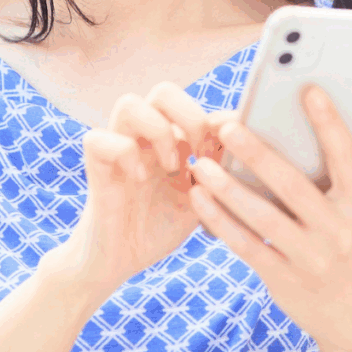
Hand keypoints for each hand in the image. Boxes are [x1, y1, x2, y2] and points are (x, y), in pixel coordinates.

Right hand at [58, 82, 238, 292]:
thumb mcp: (202, 197)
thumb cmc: (160, 226)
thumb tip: (256, 147)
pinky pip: (98, 138)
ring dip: (157, 131)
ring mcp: (119, 148)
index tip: (235, 147)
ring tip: (171, 165)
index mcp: (172, 138)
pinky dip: (124, 154)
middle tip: (200, 152)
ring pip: (129, 103)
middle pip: (163, 90)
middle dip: (189, 115)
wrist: (120, 261)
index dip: (219, 118)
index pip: (195, 104)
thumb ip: (222, 170)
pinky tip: (139, 181)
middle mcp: (145, 136)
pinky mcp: (96, 166)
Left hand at [186, 86, 351, 351]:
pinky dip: (221, 221)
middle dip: (259, 154)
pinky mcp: (284, 279)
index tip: (308, 90)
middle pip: (294, 186)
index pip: (346, 157)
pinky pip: (247, 246)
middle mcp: (339, 230)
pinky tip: (199, 198)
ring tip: (201, 163)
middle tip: (227, 127)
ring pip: (263, 217)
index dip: (330, 124)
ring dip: (228, 189)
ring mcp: (311, 258)